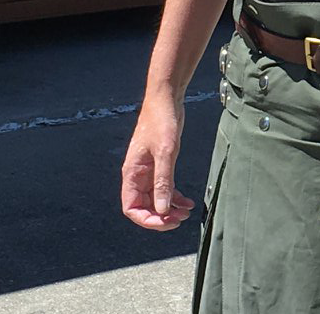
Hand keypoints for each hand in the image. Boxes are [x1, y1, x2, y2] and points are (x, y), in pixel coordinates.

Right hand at [120, 93, 195, 229]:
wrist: (166, 99)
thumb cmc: (162, 121)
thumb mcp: (165, 152)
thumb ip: (163, 182)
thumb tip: (163, 209)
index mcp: (132, 173)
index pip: (131, 208)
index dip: (147, 220)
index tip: (166, 221)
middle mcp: (137, 175)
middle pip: (144, 207)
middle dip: (161, 216)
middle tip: (180, 219)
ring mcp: (148, 171)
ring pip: (155, 199)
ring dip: (169, 209)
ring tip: (186, 212)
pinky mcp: (159, 165)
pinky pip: (164, 188)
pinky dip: (175, 197)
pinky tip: (187, 201)